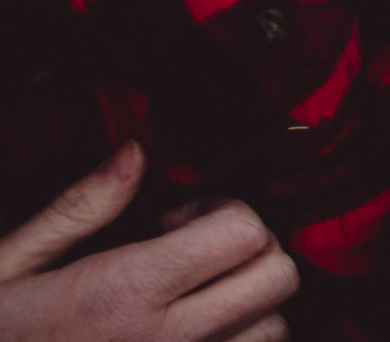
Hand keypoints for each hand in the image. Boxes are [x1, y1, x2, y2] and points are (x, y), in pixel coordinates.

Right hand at [0, 142, 299, 341]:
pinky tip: (195, 335)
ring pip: (274, 328)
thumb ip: (80, 209)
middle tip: (197, 256)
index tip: (181, 221)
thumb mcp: (11, 268)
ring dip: (250, 307)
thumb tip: (134, 152)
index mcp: (124, 291)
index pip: (243, 232)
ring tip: (194, 301)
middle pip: (277, 276)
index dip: (223, 213)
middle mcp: (166, 340)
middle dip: (250, 252)